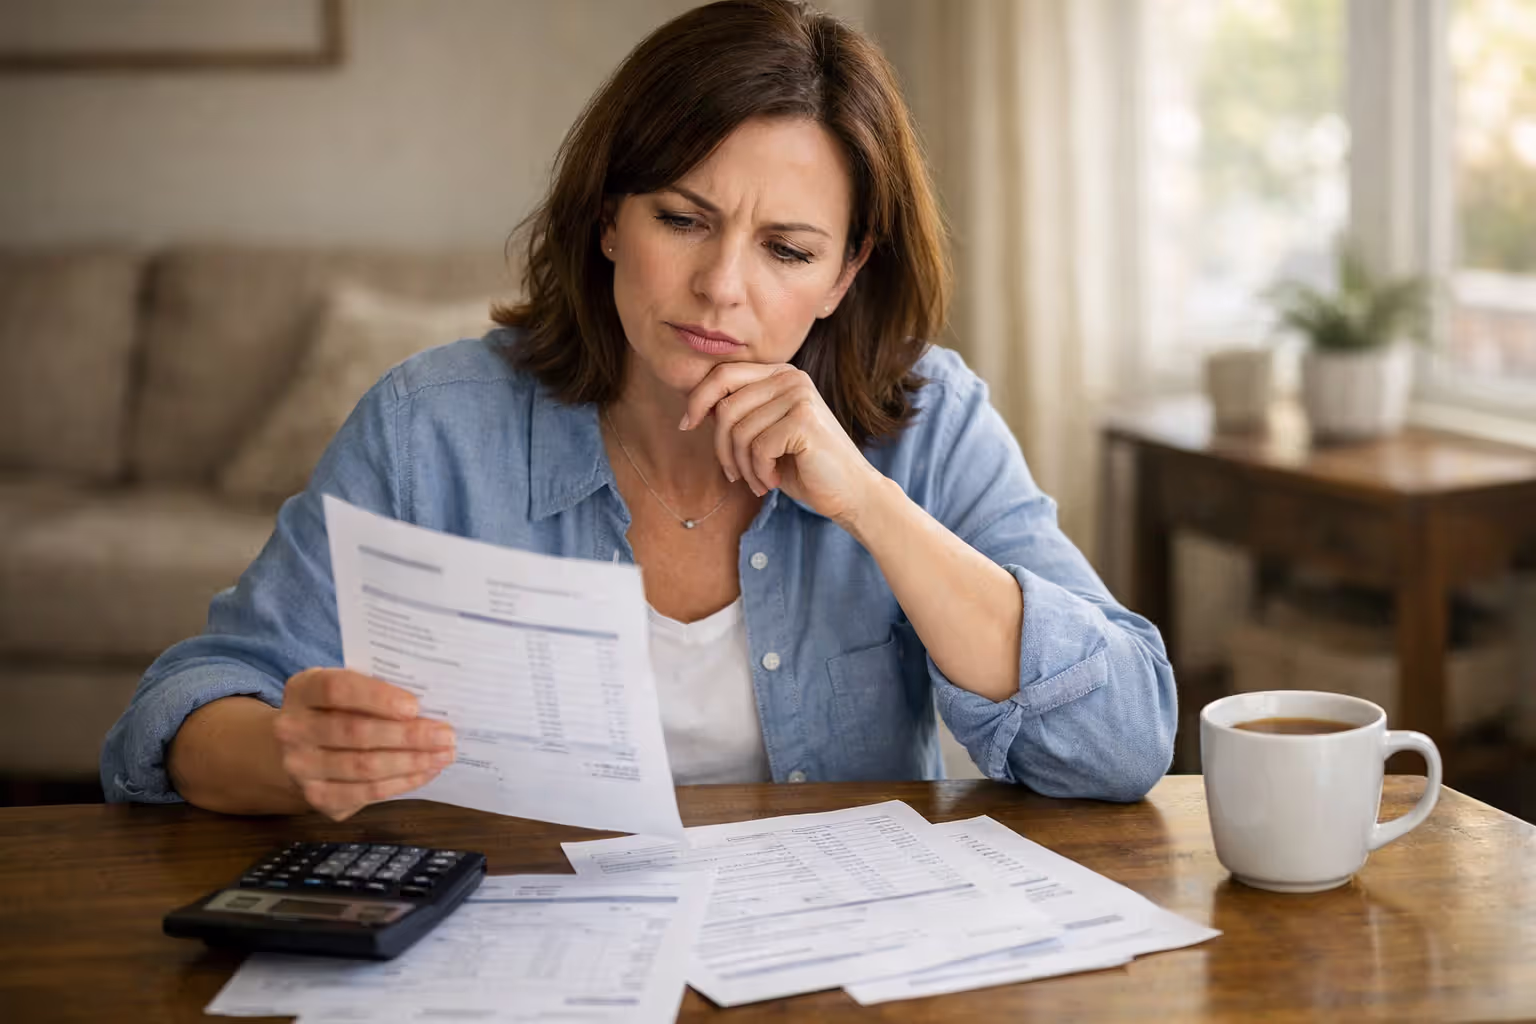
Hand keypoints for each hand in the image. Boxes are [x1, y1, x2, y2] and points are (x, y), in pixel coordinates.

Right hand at [272, 668, 455, 820]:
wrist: (300, 746)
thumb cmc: (337, 709)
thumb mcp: (347, 687)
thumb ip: (378, 688)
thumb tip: (432, 701)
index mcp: (303, 689)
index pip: (337, 689)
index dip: (377, 697)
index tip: (414, 706)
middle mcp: (292, 729)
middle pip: (355, 732)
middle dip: (407, 735)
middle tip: (446, 735)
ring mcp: (300, 767)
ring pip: (363, 767)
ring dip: (411, 762)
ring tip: (443, 754)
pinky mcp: (316, 797)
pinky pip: (365, 792)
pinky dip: (401, 782)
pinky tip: (426, 772)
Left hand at [682, 362, 885, 525]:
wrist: (851, 492)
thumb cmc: (805, 467)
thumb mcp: (766, 434)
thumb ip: (740, 414)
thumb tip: (695, 408)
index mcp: (781, 374)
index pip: (724, 374)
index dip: (698, 399)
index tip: (687, 424)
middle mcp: (791, 378)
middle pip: (726, 407)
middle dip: (722, 448)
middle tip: (734, 474)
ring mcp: (799, 396)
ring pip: (739, 431)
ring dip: (743, 467)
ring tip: (758, 481)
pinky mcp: (803, 420)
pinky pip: (757, 448)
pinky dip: (759, 472)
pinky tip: (774, 481)